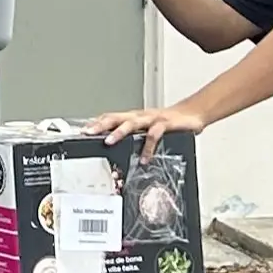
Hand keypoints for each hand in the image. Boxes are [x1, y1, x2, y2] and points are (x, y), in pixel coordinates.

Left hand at [86, 105, 204, 160]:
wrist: (192, 113)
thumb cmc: (167, 123)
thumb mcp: (145, 128)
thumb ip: (131, 136)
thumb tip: (113, 147)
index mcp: (133, 117)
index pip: (110, 117)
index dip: (95, 123)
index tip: (80, 131)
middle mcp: (140, 116)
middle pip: (116, 117)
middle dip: (100, 125)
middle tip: (87, 133)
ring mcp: (152, 119)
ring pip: (132, 123)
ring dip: (119, 131)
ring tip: (109, 141)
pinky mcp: (166, 124)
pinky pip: (154, 135)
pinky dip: (148, 147)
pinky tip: (144, 158)